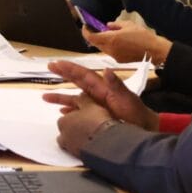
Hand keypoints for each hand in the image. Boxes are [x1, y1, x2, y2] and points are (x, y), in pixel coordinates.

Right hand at [42, 61, 158, 155]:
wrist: (146, 129)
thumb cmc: (136, 114)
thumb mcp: (127, 99)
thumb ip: (117, 85)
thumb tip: (106, 69)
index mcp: (103, 88)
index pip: (84, 75)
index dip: (70, 69)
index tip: (57, 63)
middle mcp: (98, 95)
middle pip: (77, 82)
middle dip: (64, 75)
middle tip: (49, 67)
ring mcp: (97, 106)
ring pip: (75, 99)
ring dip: (61, 97)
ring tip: (45, 97)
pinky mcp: (97, 117)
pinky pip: (80, 112)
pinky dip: (70, 111)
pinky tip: (61, 112)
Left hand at [83, 20, 171, 64]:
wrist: (155, 51)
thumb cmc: (143, 36)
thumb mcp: (129, 25)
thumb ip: (115, 25)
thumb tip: (107, 25)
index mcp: (111, 39)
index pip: (91, 37)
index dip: (85, 31)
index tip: (86, 25)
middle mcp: (110, 50)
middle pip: (95, 43)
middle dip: (93, 35)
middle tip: (95, 28)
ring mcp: (114, 57)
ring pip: (102, 48)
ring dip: (102, 41)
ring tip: (108, 33)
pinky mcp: (119, 61)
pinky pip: (110, 52)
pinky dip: (109, 46)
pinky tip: (117, 41)